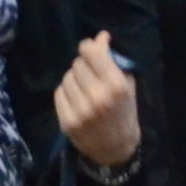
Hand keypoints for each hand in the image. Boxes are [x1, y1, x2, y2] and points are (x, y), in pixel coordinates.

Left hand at [55, 33, 139, 166]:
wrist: (116, 149)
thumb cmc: (124, 113)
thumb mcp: (127, 85)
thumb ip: (114, 60)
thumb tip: (99, 36)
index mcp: (116, 86)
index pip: (92, 53)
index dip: (89, 46)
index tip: (90, 48)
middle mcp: (97, 97)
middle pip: (77, 64)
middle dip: (83, 65)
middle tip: (91, 74)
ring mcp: (80, 111)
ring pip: (67, 77)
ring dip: (74, 79)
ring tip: (84, 88)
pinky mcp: (66, 121)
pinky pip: (59, 92)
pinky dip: (66, 92)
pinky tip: (77, 99)